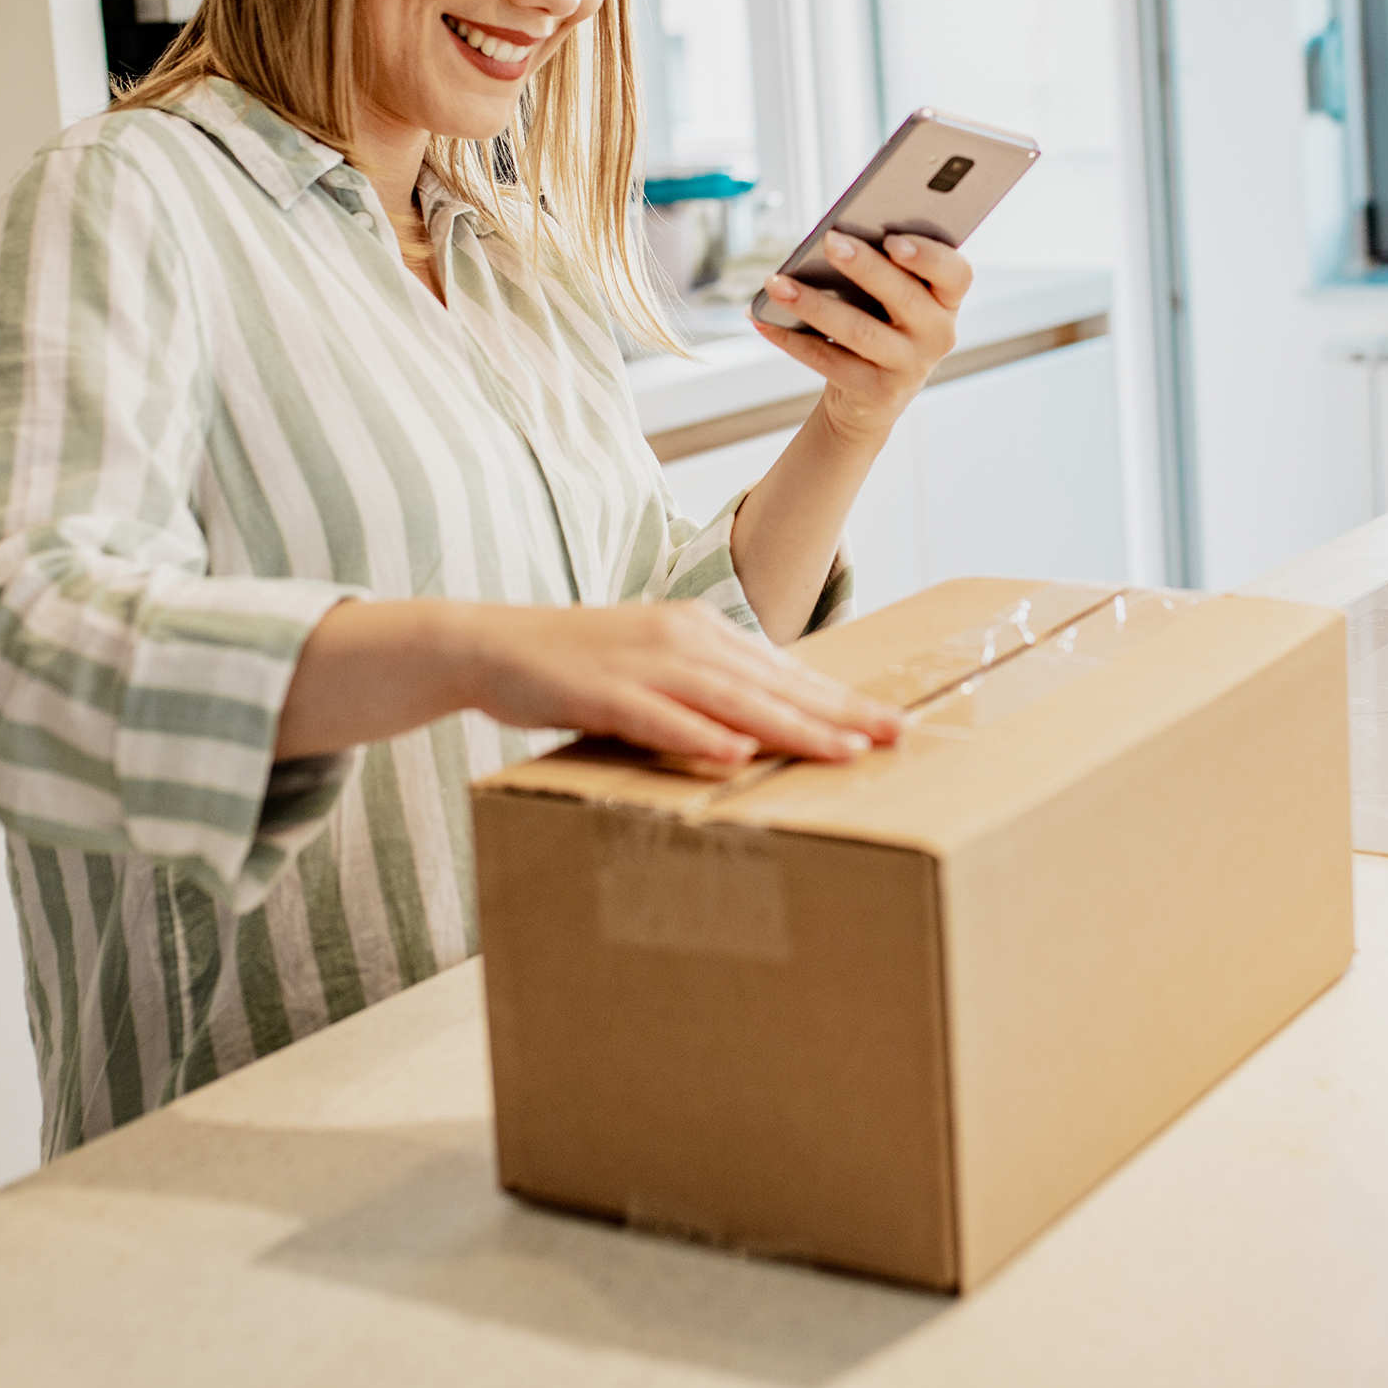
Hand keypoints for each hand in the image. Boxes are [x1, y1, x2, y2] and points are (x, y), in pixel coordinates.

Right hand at [463, 600, 906, 775]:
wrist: (492, 644)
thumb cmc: (580, 666)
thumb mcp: (655, 670)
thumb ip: (707, 692)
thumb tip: (762, 727)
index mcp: (702, 633)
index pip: (786, 671)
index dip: (841, 698)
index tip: (892, 721)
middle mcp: (684, 639)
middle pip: (775, 684)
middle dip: (839, 713)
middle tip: (895, 737)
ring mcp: (644, 663)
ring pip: (733, 700)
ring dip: (791, 727)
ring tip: (842, 750)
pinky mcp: (603, 691)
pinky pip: (659, 718)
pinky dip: (699, 735)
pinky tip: (736, 754)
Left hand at [754, 232, 972, 443]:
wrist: (873, 398)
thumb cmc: (882, 325)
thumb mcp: (894, 299)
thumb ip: (884, 268)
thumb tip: (833, 239)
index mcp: (947, 301)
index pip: (956, 274)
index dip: (929, 256)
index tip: (894, 239)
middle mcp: (938, 335)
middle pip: (903, 297)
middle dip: (865, 267)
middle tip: (830, 241)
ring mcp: (909, 367)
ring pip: (860, 331)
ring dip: (814, 304)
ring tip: (777, 283)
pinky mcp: (877, 392)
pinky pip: (829, 362)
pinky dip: (792, 340)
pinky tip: (764, 321)